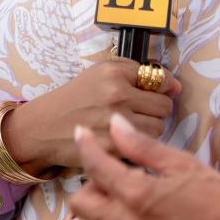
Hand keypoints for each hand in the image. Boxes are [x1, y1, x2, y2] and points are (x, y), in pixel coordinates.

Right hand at [4, 58, 182, 172]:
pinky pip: (143, 145)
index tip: (156, 94)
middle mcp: (117, 94)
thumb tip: (175, 86)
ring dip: (149, 128)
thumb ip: (137, 73)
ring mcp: (115, 122)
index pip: (161, 79)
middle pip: (164, 106)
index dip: (162, 89)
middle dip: (156, 110)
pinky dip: (137, 145)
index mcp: (115, 72)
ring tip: (129, 126)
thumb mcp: (101, 72)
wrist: (44, 126)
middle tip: (138, 112)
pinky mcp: (113, 146)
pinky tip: (121, 139)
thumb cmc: (76, 97)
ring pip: (158, 127)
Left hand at [68, 116, 219, 219]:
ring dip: (86, 217)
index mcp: (138, 194)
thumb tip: (114, 124)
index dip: (85, 145)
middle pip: (79, 203)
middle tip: (105, 177)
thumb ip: (143, 146)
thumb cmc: (216, 198)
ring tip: (105, 205)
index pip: (96, 166)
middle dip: (87, 184)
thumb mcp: (183, 163)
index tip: (81, 133)